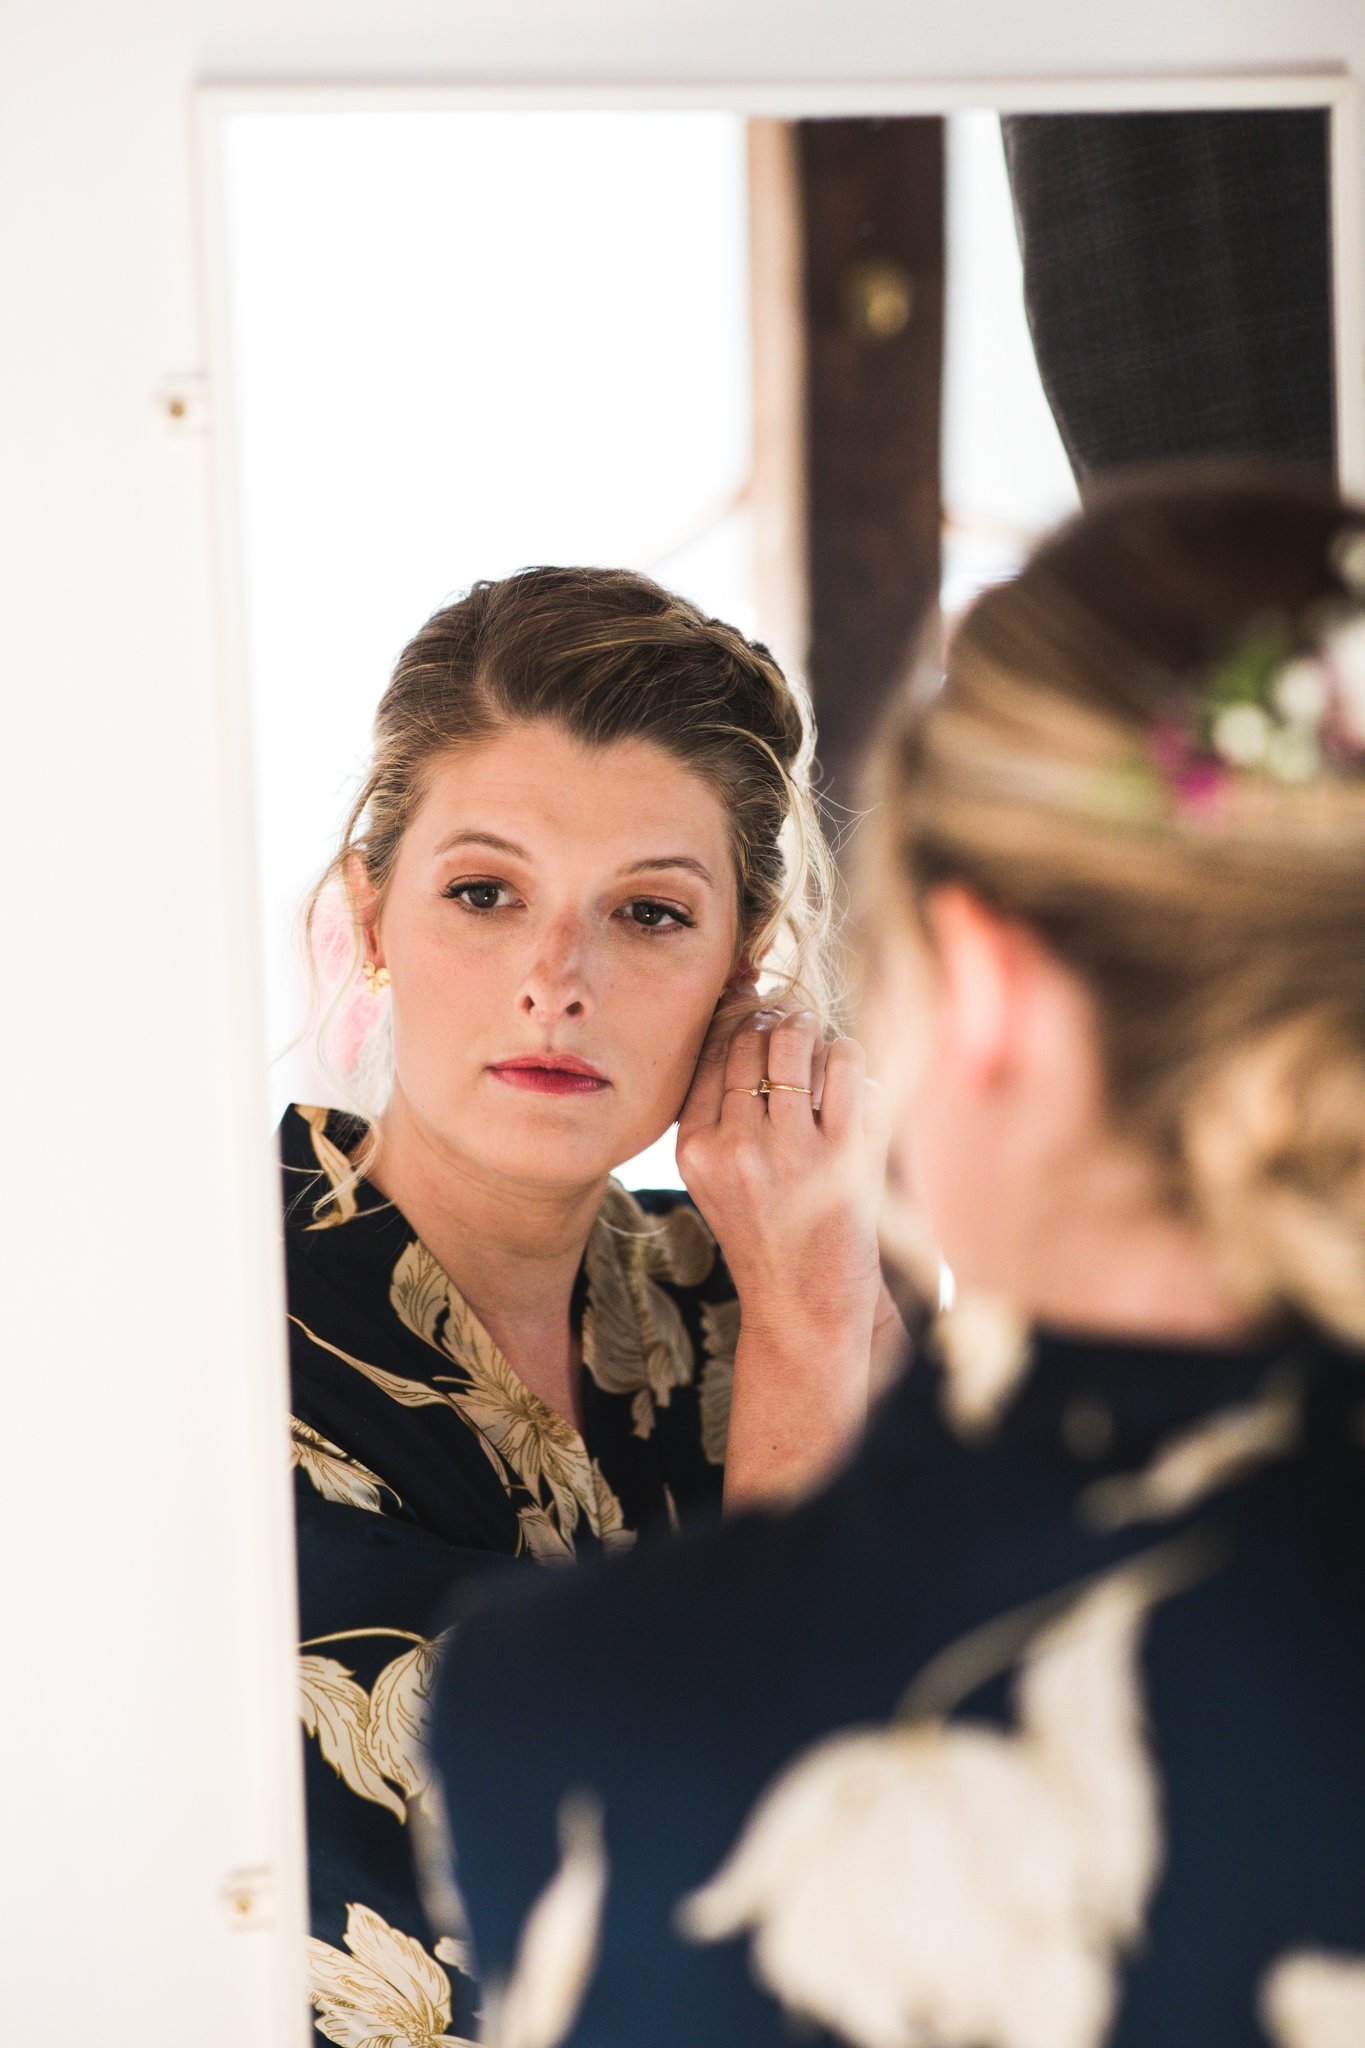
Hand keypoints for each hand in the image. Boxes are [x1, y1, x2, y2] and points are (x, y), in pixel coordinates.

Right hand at [676, 996, 891, 1505]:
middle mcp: (733, 1147)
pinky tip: (848, 1069)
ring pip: (795, 1046)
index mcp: (694, 1149)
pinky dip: (849, 1056)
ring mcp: (786, 1153)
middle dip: (775, 1021)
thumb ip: (722, 1110)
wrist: (802, 1306)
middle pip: (750, 1042)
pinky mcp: (839, 1159)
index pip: (709, 1054)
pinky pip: (845, 1070)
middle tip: (792, 1020)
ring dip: (811, 1032)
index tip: (754, 1006)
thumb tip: (747, 1015)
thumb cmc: (766, 1233)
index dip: (736, 1019)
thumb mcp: (717, 1177)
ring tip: (818, 1040)